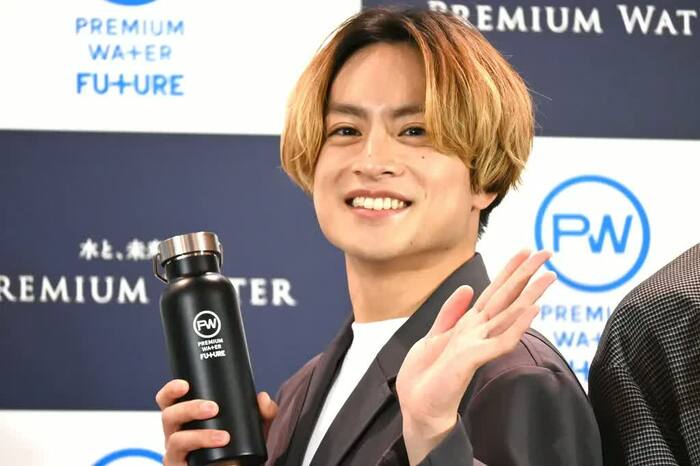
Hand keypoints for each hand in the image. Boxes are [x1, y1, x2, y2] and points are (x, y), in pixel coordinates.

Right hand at [155, 379, 277, 465]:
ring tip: (223, 437)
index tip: (185, 384)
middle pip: (168, 415)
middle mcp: (177, 434)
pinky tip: (216, 450)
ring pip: (175, 440)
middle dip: (189, 408)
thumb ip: (263, 413)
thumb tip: (262, 398)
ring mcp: (177, 454)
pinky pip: (179, 461)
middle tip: (213, 408)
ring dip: (199, 435)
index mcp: (186, 418)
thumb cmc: (238, 448)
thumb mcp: (253, 428)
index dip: (171, 390)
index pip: (169, 400)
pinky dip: (199, 452)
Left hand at [396, 250, 555, 464]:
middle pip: (507, 296)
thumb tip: (467, 288)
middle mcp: (480, 331)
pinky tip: (533, 310)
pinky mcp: (476, 357)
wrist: (419, 406)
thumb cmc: (427, 376)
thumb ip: (451, 313)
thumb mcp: (434, 335)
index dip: (509, 270)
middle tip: (548, 252)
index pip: (495, 291)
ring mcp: (480, 343)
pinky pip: (502, 339)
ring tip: (549, 276)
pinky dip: (518, 324)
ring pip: (511, 314)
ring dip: (530, 294)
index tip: (525, 249)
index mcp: (470, 324)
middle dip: (526, 273)